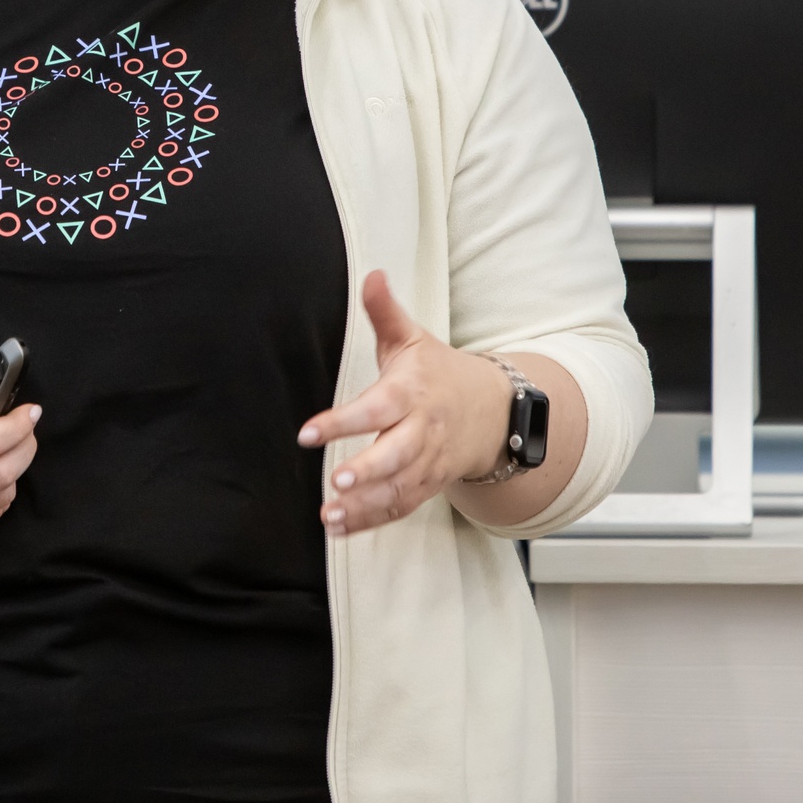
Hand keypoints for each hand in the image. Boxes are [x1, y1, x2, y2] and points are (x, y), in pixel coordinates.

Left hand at [296, 270, 510, 535]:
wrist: (493, 411)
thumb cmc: (438, 372)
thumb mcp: (412, 338)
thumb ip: (384, 311)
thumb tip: (371, 275)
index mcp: (412, 392)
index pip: (378, 408)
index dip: (344, 422)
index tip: (310, 433)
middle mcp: (422, 431)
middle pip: (398, 455)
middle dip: (369, 470)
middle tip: (337, 480)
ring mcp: (428, 462)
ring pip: (399, 488)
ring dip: (364, 505)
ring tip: (329, 514)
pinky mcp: (428, 485)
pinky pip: (401, 507)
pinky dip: (370, 520)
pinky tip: (338, 528)